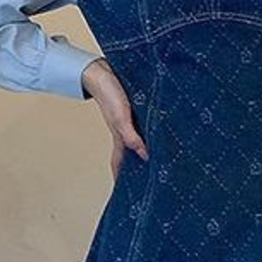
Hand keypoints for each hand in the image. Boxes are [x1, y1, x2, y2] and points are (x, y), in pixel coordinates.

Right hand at [81, 57, 148, 180]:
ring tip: (159, 158)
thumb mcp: (121, 118)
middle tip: (149, 178)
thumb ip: (131, 137)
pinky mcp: (135, 110)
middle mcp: (126, 130)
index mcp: (120, 136)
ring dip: (147, 148)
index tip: (127, 191)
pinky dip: (149, 132)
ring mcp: (130, 121)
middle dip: (138, 166)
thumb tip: (145, 155)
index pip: (120, 163)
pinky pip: (143, 126)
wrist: (101, 71)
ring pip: (139, 140)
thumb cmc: (108, 93)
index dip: (122, 177)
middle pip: (132, 154)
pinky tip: (158, 131)